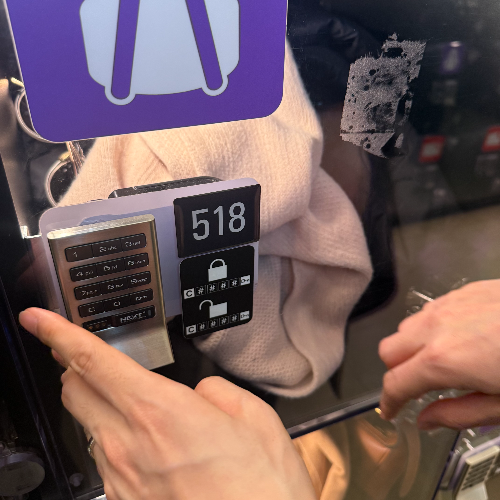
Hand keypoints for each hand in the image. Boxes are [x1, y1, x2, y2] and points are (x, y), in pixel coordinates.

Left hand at [19, 308, 314, 499]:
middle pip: (74, 390)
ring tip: (131, 401)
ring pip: (87, 424)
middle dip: (73, 365)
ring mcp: (122, 478)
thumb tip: (198, 393)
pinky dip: (116, 437)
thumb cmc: (260, 487)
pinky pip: (105, 456)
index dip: (58, 334)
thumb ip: (216, 391)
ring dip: (96, 402)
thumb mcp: (254, 417)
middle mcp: (129, 445)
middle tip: (85, 355)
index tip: (37, 320)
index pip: (92, 361)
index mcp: (160, 412)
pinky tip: (150, 443)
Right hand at [378, 280, 499, 429]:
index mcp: (443, 360)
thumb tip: (426, 420)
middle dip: (396, 372)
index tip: (391, 411)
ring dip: (411, 348)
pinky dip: (429, 329)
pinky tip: (457, 339)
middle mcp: (436, 327)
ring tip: (438, 362)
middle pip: (389, 350)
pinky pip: (429, 311)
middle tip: (415, 389)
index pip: (395, 382)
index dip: (389, 402)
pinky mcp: (463, 291)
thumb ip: (458, 415)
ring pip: (406, 327)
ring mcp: (448, 304)